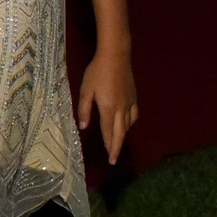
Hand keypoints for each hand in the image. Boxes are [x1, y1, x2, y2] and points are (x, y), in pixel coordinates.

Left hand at [77, 49, 138, 163]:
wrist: (116, 56)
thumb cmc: (97, 72)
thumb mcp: (85, 90)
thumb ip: (84, 109)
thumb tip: (83, 127)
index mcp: (108, 108)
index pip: (108, 132)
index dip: (108, 146)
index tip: (109, 159)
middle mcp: (122, 109)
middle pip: (121, 133)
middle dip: (117, 147)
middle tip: (114, 160)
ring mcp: (130, 103)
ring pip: (128, 125)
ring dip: (122, 136)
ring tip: (116, 143)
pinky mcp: (134, 97)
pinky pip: (134, 115)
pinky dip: (130, 123)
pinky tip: (126, 125)